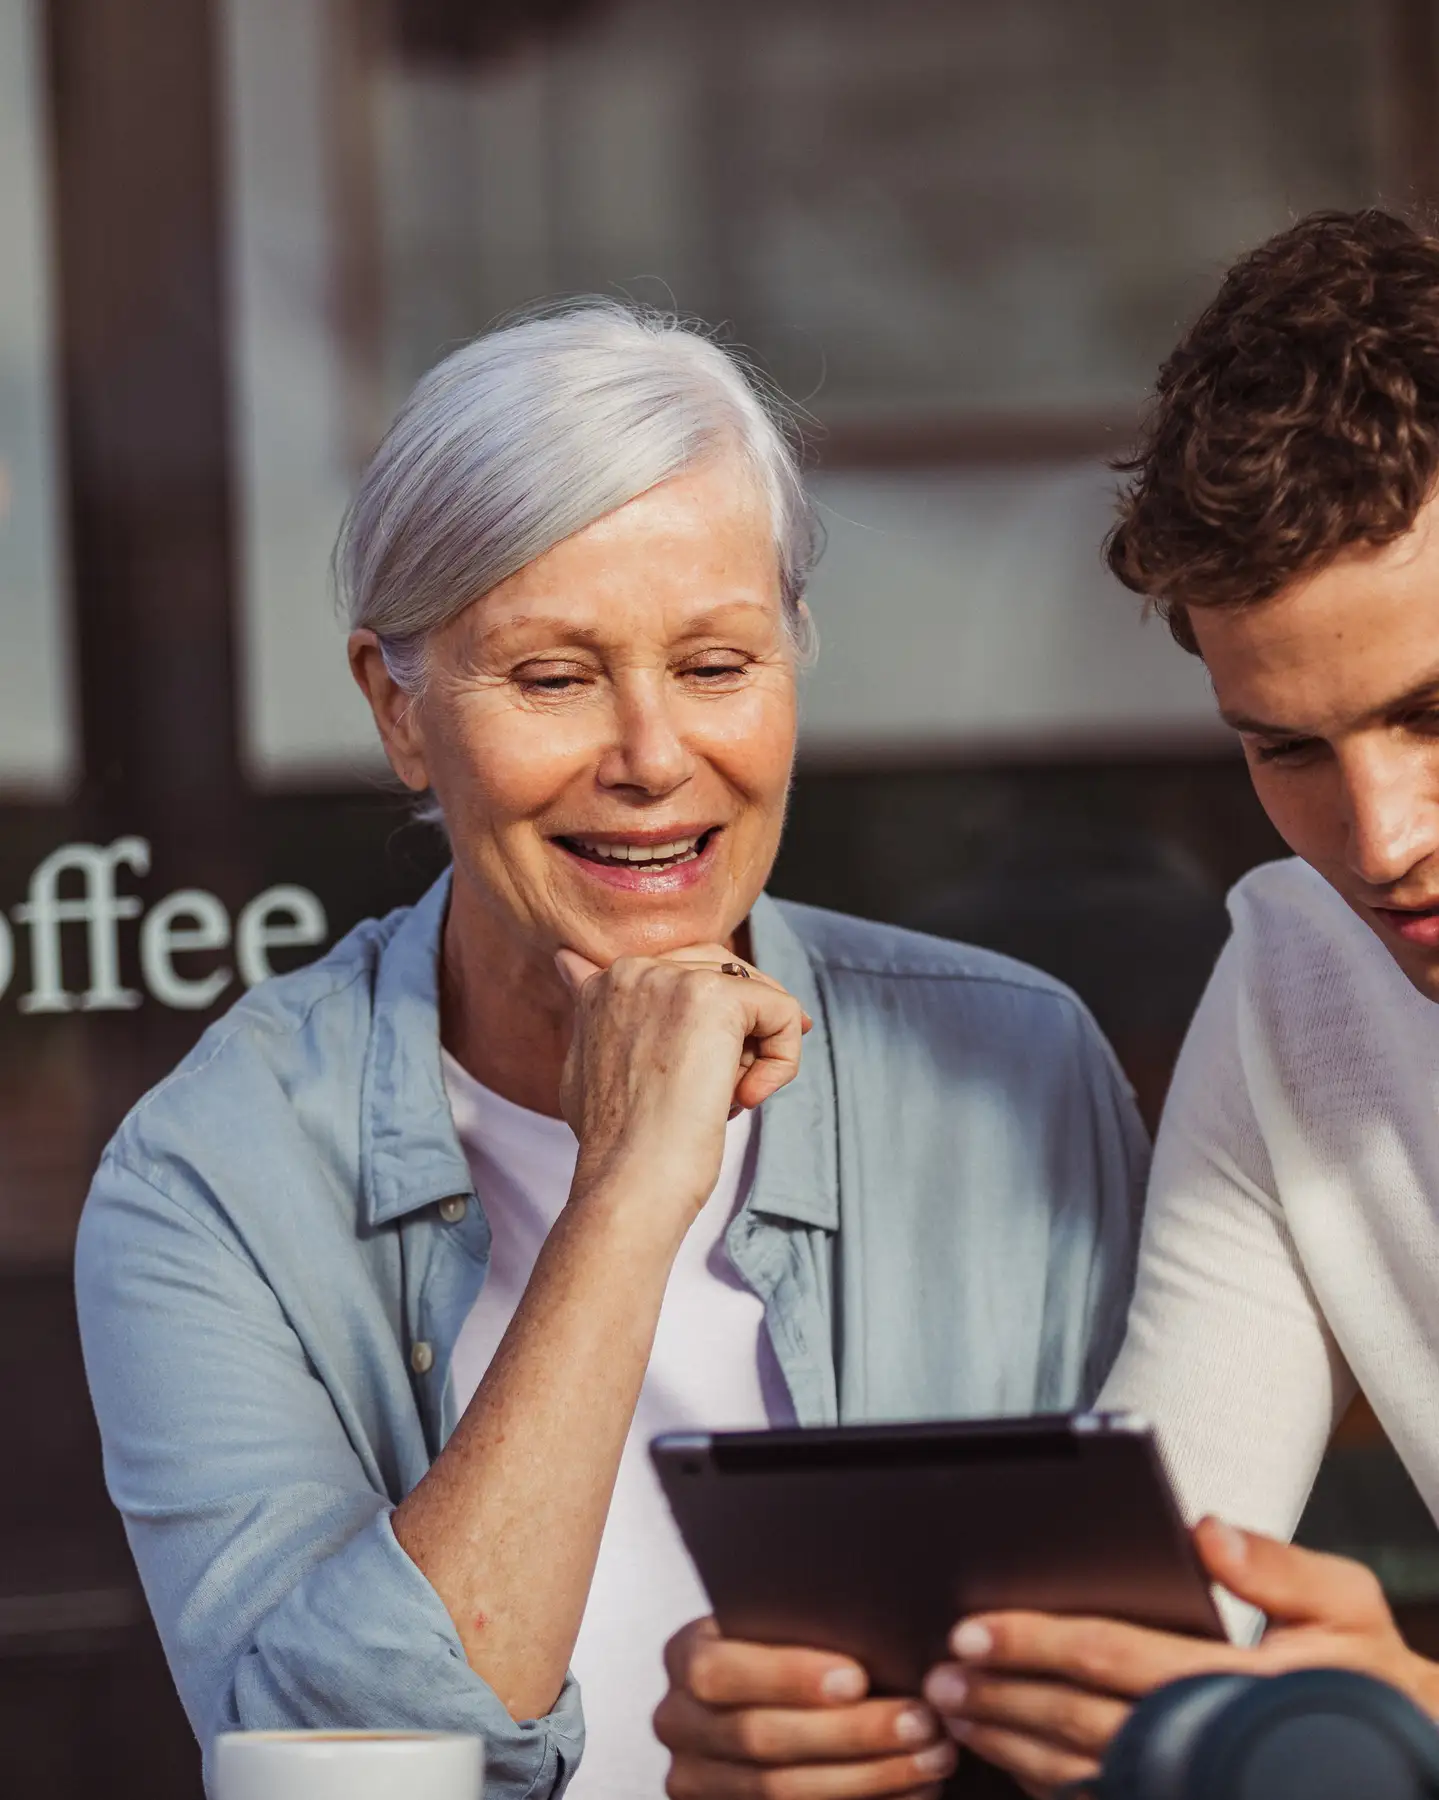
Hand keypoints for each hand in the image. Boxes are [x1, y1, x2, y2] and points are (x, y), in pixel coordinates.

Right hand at [555, 945, 809, 1222]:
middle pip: (727, 975)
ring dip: (756, 1054)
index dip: (711, 1026)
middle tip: (726, 1090)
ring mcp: (673, 980)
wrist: (629, 1181)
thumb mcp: (585, 1064)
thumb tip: (567, 961)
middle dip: (739, 1035)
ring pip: (757, 995)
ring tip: (727, 1098)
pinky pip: (783, 1012)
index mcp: (605, 982)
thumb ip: (592, 1014)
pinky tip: (747, 1099)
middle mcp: (635, 969)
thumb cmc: (615, 1143)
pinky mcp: (716, 999)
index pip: (687, 976)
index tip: (714, 1069)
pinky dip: (783, 1061)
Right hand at [656, 1617, 957, 1797]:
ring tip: (930, 1758)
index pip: (722, 1671)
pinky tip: (910, 1790)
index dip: (788, 1676)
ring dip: (869, 1777)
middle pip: (760, 1738)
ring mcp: (695, 1781)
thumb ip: (799, 1627)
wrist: (761, 1707)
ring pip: (780, 1791)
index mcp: (686, 1659)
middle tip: (921, 1722)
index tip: (858, 1678)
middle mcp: (679, 1722)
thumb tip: (878, 1624)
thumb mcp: (771, 1629)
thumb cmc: (779, 1652)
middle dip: (851, 1733)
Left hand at [922, 1517, 1438, 1797]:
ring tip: (952, 1708)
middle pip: (1074, 1717)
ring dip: (1007, 1741)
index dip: (1035, 1640)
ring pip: (1075, 1770)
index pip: (1111, 1657)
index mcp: (1229, 1683)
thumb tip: (1202, 1529)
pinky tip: (1006, 1755)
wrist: (1409, 1769)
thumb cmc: (1365, 1677)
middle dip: (998, 1693)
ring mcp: (1186, 1788)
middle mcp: (1200, 1744)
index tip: (973, 1626)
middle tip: (938, 1671)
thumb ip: (1277, 1567)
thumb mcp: (1346, 1606)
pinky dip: (1043, 1781)